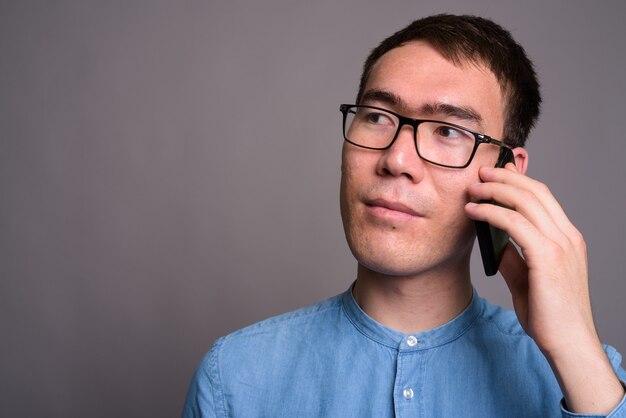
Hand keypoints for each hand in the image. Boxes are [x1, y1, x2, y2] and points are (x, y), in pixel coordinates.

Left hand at [464, 163, 623, 413]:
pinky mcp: (548, 257)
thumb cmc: (550, 316)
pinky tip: (474, 211)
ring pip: (525, 201)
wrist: (569, 344)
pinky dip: (491, 212)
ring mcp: (561, 245)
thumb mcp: (528, 279)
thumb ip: (515, 258)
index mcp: (567, 239)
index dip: (518, 181)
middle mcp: (567, 237)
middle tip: (481, 173)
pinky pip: (515, 223)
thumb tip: (496, 241)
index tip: (495, 175)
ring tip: (473, 188)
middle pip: (535, 192)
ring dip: (495, 190)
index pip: (543, 197)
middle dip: (505, 177)